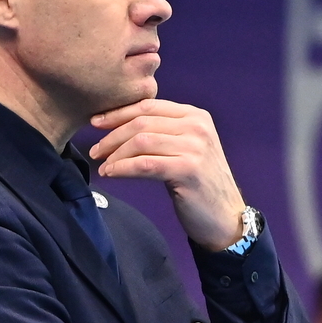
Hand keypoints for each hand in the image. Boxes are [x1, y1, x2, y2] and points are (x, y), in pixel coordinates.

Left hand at [89, 100, 244, 249]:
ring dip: (115, 154)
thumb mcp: (186, 148)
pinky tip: (112, 174)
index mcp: (195, 115)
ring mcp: (195, 147)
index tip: (96, 123)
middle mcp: (197, 126)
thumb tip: (120, 126)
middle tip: (95, 151)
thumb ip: (163, 132)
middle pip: (142, 122)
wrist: (226, 217)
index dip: (118, 113)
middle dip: (112, 136)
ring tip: (103, 166)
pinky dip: (123, 168)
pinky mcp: (188, 169)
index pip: (148, 105)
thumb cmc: (200, 184)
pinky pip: (145, 164)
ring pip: (141, 142)